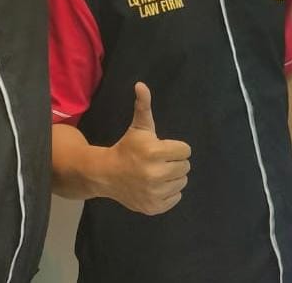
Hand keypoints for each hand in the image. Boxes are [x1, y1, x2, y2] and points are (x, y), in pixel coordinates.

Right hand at [107, 82, 191, 214]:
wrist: (106, 174)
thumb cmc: (127, 148)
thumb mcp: (138, 127)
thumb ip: (143, 106)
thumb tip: (141, 85)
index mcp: (154, 152)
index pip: (186, 151)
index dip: (175, 148)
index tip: (161, 149)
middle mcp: (155, 174)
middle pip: (185, 167)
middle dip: (174, 162)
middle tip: (159, 161)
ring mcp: (154, 193)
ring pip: (182, 182)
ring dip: (173, 177)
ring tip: (157, 173)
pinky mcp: (153, 207)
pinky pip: (176, 198)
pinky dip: (169, 192)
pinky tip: (155, 185)